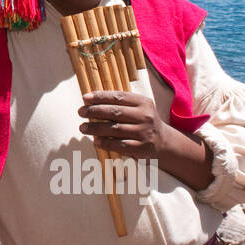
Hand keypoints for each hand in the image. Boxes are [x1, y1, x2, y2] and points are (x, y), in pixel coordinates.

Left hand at [78, 90, 214, 189]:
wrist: (164, 141)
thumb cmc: (144, 121)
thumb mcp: (138, 107)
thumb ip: (120, 102)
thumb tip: (91, 99)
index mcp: (143, 102)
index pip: (118, 97)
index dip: (100, 96)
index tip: (85, 98)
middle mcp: (145, 116)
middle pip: (115, 112)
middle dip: (94, 111)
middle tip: (80, 112)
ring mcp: (144, 132)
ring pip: (115, 129)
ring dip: (96, 128)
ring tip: (83, 128)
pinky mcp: (142, 148)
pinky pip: (120, 145)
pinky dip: (106, 143)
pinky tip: (95, 141)